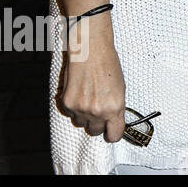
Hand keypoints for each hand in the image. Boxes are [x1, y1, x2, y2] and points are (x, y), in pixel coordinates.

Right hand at [57, 16, 126, 143]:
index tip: (111, 130)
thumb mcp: (120, 89)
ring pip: (81, 123)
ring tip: (88, 98)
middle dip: (97, 124)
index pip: (114, 135)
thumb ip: (115, 107)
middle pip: (95, 131)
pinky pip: (69, 114)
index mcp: (115, 108)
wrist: (91, 51)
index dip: (112, 133)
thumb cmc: (108, 65)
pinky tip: (79, 92)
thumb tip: (112, 120)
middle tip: (99, 111)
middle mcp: (98, 111)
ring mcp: (81, 108)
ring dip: (84, 116)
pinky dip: (73, 107)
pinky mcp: (67, 103)